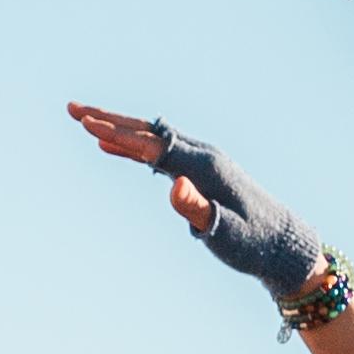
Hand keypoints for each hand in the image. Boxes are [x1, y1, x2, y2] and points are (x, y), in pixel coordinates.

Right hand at [67, 107, 332, 306]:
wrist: (281, 244)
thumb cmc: (252, 243)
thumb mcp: (225, 232)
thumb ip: (198, 209)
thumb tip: (173, 184)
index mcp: (204, 166)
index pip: (153, 145)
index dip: (120, 136)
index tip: (87, 126)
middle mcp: (201, 155)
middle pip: (147, 130)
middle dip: (108, 119)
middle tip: (72, 108)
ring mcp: (199, 161)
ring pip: (150, 137)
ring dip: (116, 127)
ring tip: (82, 119)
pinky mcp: (197, 172)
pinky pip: (156, 152)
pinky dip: (130, 146)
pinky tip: (108, 146)